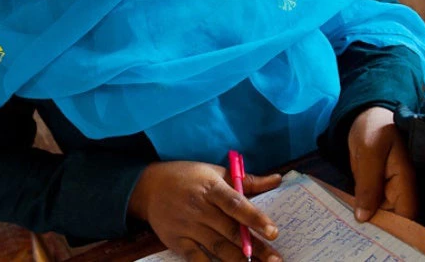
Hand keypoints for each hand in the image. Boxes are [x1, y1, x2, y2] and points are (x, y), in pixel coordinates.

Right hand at [129, 161, 283, 261]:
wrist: (148, 187)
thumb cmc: (187, 177)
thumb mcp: (215, 172)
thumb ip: (247, 181)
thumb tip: (276, 180)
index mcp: (211, 187)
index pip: (235, 204)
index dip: (254, 218)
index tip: (272, 231)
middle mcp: (199, 207)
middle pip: (230, 230)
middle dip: (255, 247)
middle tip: (275, 259)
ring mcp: (187, 226)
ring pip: (217, 247)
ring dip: (239, 259)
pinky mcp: (176, 241)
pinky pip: (196, 258)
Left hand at [348, 106, 416, 221]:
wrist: (367, 114)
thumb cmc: (372, 127)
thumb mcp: (368, 153)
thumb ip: (368, 184)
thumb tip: (364, 217)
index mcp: (407, 177)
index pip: (407, 213)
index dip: (395, 227)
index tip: (374, 233)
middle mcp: (404, 186)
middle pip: (397, 216)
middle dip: (380, 225)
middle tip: (357, 229)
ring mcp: (393, 187)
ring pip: (385, 212)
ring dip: (371, 218)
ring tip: (353, 223)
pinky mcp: (382, 187)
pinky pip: (376, 204)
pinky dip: (366, 209)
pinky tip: (353, 214)